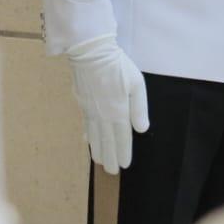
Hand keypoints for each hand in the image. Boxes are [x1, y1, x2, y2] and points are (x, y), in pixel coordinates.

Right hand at [67, 36, 148, 173]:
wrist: (90, 52)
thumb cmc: (117, 66)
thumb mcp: (136, 83)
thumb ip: (139, 108)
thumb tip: (141, 129)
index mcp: (118, 111)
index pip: (121, 138)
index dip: (123, 152)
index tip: (124, 165)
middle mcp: (103, 115)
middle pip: (107, 141)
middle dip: (110, 157)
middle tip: (112, 171)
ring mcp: (90, 110)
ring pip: (94, 136)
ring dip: (98, 150)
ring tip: (100, 162)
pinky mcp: (82, 103)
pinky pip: (86, 124)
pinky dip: (88, 136)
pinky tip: (88, 142)